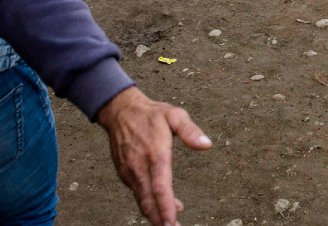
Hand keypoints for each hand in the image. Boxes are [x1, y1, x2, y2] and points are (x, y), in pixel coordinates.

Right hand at [96, 87, 211, 225]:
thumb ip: (191, 131)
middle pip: (149, 201)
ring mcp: (130, 172)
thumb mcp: (175, 115)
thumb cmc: (151, 114)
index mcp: (155, 154)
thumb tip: (207, 145)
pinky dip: (149, 204)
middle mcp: (140, 167)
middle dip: (161, 220)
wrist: (121, 112)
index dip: (167, 208)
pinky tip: (163, 206)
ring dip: (155, 215)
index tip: (173, 223)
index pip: (161, 187)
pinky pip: (138, 194)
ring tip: (171, 223)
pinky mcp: (125, 174)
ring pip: (142, 201)